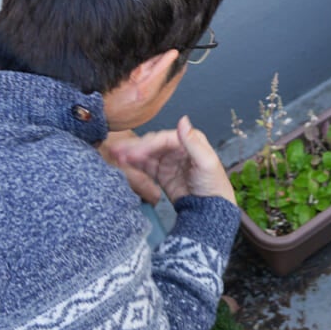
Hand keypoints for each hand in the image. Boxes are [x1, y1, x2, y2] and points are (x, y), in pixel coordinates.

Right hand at [107, 117, 235, 204]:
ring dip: (132, 154)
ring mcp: (169, 161)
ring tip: (116, 155)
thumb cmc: (214, 185)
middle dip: (135, 147)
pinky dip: (135, 164)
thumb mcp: (206, 162)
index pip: (163, 139)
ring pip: (146, 154)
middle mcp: (178, 148)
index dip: (148, 144)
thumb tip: (183, 120)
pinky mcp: (162, 174)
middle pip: (152, 144)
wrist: (210, 210)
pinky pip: (146, 166)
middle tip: (118, 151)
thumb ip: (192, 142)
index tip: (134, 152)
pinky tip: (124, 162)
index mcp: (189, 141)